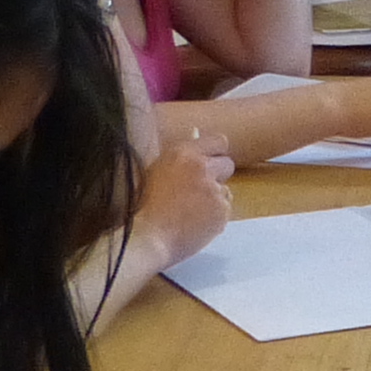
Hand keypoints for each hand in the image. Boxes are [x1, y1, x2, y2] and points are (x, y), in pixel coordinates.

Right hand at [134, 131, 233, 266]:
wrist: (147, 237)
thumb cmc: (142, 205)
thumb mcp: (156, 169)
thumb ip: (180, 155)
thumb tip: (196, 133)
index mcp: (183, 152)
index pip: (218, 141)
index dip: (215, 153)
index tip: (210, 162)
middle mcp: (202, 167)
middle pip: (228, 164)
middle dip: (218, 175)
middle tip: (201, 190)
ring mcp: (214, 190)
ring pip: (225, 190)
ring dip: (214, 199)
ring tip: (191, 213)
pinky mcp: (222, 212)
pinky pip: (225, 211)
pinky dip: (214, 218)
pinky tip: (195, 225)